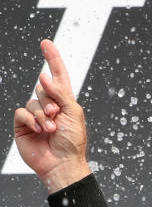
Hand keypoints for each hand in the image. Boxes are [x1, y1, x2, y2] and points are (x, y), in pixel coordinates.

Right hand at [13, 39, 90, 192]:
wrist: (62, 163)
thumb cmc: (72, 142)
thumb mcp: (73, 114)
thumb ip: (61, 93)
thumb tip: (44, 76)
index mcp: (65, 102)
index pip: (58, 75)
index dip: (52, 59)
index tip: (46, 43)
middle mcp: (49, 105)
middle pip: (42, 88)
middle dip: (50, 100)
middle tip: (56, 115)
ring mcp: (35, 115)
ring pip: (32, 101)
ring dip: (42, 115)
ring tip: (51, 128)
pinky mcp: (23, 124)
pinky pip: (21, 112)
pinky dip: (31, 120)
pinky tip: (39, 130)